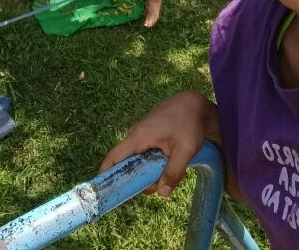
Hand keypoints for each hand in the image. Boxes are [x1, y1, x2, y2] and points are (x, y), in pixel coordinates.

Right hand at [99, 92, 216, 197]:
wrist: (195, 105)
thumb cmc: (189, 124)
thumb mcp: (185, 150)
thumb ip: (174, 172)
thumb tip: (163, 194)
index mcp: (138, 137)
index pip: (114, 157)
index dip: (106, 174)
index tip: (104, 191)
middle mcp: (135, 136)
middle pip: (127, 164)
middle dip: (140, 179)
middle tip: (159, 184)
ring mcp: (141, 135)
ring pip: (138, 161)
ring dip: (149, 171)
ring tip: (169, 168)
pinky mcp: (148, 136)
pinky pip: (144, 154)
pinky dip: (153, 163)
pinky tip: (168, 161)